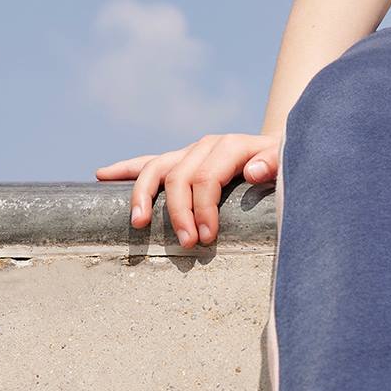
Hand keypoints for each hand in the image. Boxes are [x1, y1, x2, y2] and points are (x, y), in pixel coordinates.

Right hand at [94, 133, 280, 247]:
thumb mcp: (288, 163)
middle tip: (188, 244)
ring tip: (136, 222)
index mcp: (230, 146)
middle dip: (179, 213)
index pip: (206, 178)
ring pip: (157, 168)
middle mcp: (206, 146)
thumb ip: (275, 164)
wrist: (283, 151)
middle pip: (179, 177)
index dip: (203, 209)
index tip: (206, 238)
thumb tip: (254, 171)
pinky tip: (101, 175)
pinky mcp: (182, 159)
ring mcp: (191, 152)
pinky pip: (149, 163)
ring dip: (142, 194)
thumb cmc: (285, 164)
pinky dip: (126, 169)